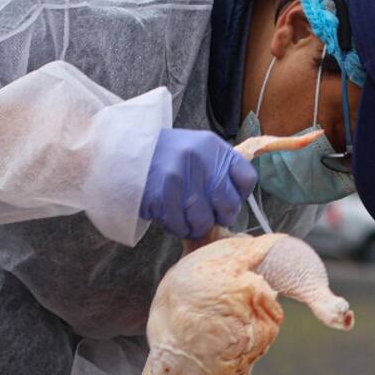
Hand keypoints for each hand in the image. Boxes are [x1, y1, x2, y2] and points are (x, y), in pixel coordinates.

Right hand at [140, 129, 257, 238]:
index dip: (239, 196)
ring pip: (204, 221)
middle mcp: (200, 160)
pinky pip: (180, 226)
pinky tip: (172, 217)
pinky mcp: (161, 195)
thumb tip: (237, 199)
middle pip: (228, 205)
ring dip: (197, 226)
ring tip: (187, 218)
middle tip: (207, 215)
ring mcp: (180, 178)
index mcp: (214, 147)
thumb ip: (220, 169)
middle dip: (220, 216)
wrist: (128, 152)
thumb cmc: (168, 156)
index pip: (247, 179)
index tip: (226, 199)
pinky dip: (178, 228)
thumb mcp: (199, 150)